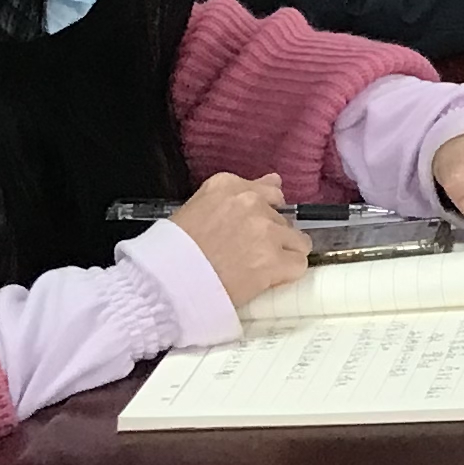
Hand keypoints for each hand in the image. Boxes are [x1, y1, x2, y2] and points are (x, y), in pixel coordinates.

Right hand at [169, 171, 307, 308]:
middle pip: (281, 218)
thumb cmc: (172, 250)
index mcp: (227, 186)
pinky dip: (285, 274)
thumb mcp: (197, 208)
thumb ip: (237, 194)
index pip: (269, 190)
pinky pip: (298, 264)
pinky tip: (264, 280)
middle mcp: (250, 202)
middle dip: (270, 236)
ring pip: (296, 240)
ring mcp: (265, 230)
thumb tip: (275, 180)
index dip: (263, 214)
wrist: (164, 284)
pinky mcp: (274, 259)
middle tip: (246, 255)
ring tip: (255, 269)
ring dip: (282, 255)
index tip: (250, 230)